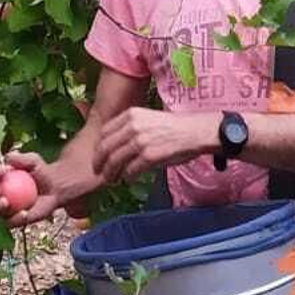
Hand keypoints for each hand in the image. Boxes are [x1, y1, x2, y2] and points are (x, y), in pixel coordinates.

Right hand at [0, 151, 60, 224]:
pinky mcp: (10, 221)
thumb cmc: (40, 171)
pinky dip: (16, 218)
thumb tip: (8, 158)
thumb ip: (21, 158)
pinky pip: (9, 222)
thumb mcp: (34, 161)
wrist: (54, 188)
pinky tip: (24, 213)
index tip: (5, 170)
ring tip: (5, 201)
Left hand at [92, 108, 214, 186]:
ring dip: (111, 173)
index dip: (98, 147)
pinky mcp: (150, 155)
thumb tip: (115, 146)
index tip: (98, 157)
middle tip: (98, 172)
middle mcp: (133, 126)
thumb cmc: (173, 127)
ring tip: (112, 180)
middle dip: (99, 163)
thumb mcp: (148, 119)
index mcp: (131, 114)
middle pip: (105, 147)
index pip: (104, 132)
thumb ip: (130, 128)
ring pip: (115, 160)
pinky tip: (128, 179)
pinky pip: (131, 170)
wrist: (195, 131)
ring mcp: (141, 140)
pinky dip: (127, 177)